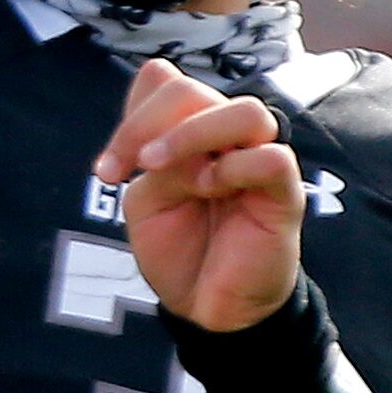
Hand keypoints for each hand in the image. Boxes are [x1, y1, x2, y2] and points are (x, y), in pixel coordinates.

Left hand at [92, 58, 303, 332]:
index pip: (166, 84)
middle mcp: (228, 139)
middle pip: (194, 91)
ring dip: (191, 133)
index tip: (107, 170)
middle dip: (148, 123)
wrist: (205, 307)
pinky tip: (209, 188)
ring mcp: (259, 162)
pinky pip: (272, 157)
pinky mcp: (284, 195)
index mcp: (192, 132)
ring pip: (246, 111)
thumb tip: (166, 99)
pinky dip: (234, 166)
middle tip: (127, 169)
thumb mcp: (147, 196)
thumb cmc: (181, 249)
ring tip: (160, 168)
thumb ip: (151, 148)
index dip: (133, 117)